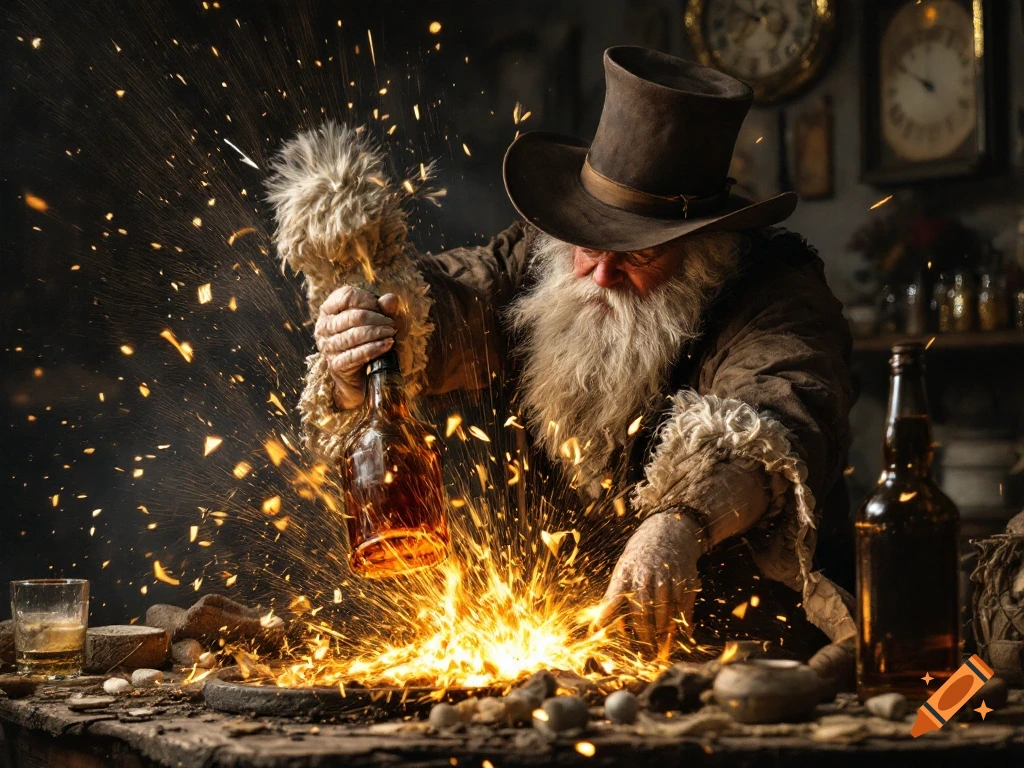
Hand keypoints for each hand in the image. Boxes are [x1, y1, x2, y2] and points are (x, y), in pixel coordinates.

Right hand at [314, 286, 403, 409]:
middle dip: (377, 319)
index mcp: (329, 309)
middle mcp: (324, 326)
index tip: (382, 308)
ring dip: (377, 333)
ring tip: (392, 333)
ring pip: (354, 335)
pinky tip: (388, 345)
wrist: (362, 374)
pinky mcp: (335, 364)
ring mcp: (327, 346)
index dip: (367, 299)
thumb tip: (391, 299)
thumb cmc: (368, 340)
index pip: (346, 296)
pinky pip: (355, 354)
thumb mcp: (377, 320)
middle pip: (352, 316)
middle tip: (392, 324)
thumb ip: (383, 309)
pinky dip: (374, 348)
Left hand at [590, 511, 702, 657]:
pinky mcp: (684, 581)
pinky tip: (681, 634)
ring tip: (662, 646)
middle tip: (646, 652)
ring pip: (664, 611)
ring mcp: (666, 579)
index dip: (605, 617)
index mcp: (625, 576)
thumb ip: (615, 596)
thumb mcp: (623, 571)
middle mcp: (645, 577)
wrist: (667, 533)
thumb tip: (601, 626)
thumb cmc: (639, 560)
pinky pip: (683, 607)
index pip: (612, 599)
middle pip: (643, 610)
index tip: (597, 633)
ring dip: (663, 631)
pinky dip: (682, 623)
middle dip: (644, 633)